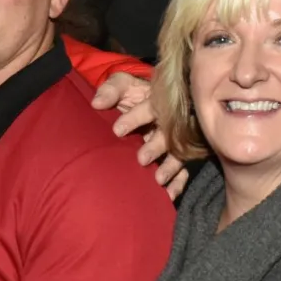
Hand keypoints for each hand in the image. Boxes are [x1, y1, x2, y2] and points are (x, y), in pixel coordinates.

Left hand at [91, 74, 189, 200]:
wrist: (144, 103)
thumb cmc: (132, 94)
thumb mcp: (122, 85)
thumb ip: (110, 90)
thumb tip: (96, 103)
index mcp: (158, 101)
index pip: (148, 107)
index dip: (134, 118)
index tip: (117, 130)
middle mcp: (171, 121)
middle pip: (167, 133)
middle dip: (156, 146)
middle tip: (142, 159)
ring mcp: (176, 140)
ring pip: (178, 153)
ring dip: (170, 166)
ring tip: (158, 179)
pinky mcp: (179, 156)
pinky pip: (183, 170)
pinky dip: (178, 183)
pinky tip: (169, 195)